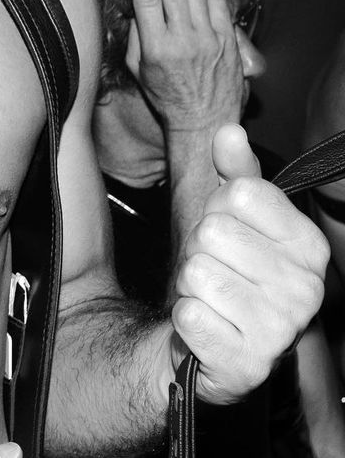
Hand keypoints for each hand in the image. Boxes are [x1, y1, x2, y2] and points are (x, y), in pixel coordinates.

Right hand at [127, 0, 243, 133]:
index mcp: (156, 47)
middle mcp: (183, 41)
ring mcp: (209, 40)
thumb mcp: (137, 68)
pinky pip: (218, 3)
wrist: (204, 121)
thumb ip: (135, 33)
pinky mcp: (228, 41)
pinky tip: (200, 4)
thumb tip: (139, 3)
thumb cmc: (166, 95)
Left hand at [171, 124, 328, 403]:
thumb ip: (234, 171)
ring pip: (196, 272)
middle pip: (212, 232)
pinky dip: (186, 318)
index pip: (239, 194)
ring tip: (212, 299)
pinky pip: (188, 314)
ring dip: (191, 284)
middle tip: (216, 270)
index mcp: (309, 246)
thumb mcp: (235, 215)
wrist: (214, 341)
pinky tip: (207, 326)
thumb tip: (229, 131)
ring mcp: (280, 330)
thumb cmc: (228, 269)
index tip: (230, 232)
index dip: (218, 208)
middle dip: (199, 247)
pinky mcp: (246, 364)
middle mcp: (306, 289)